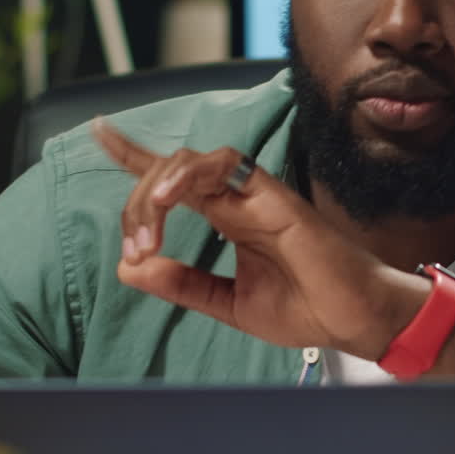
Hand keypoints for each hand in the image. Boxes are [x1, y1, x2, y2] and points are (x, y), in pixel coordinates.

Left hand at [92, 118, 424, 358]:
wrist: (354, 320)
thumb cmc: (308, 308)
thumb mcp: (228, 302)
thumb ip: (183, 284)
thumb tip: (130, 266)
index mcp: (228, 218)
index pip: (173, 179)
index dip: (135, 156)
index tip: (99, 133)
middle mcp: (238, 200)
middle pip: (169, 172)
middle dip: (137, 203)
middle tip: (136, 248)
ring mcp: (256, 195)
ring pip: (190, 162)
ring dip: (157, 191)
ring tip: (147, 233)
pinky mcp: (274, 198)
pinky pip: (225, 165)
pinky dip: (188, 177)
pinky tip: (169, 202)